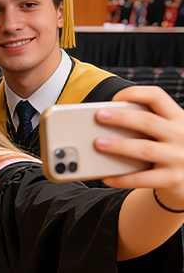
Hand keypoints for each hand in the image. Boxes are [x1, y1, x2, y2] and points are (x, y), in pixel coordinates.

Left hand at [96, 86, 183, 206]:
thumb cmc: (171, 151)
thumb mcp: (169, 132)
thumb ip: (149, 124)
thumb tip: (107, 120)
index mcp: (178, 118)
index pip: (157, 97)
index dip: (135, 93)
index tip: (115, 98)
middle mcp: (181, 135)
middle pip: (148, 121)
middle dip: (122, 118)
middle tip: (99, 116)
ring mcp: (178, 157)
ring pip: (145, 149)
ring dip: (119, 146)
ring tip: (98, 143)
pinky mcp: (172, 179)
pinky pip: (142, 179)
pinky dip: (122, 178)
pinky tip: (107, 177)